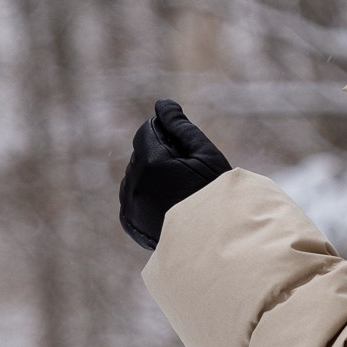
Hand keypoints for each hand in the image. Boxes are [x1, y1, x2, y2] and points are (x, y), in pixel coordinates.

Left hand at [118, 98, 231, 251]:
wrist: (215, 242)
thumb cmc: (216, 194)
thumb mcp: (205, 154)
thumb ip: (180, 127)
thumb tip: (162, 104)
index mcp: (151, 162)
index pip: (148, 130)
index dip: (168, 135)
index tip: (187, 150)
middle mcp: (134, 183)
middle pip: (141, 153)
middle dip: (160, 155)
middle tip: (188, 174)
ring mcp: (129, 205)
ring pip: (135, 175)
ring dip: (151, 176)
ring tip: (180, 192)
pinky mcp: (130, 222)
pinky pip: (132, 198)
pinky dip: (146, 196)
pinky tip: (169, 205)